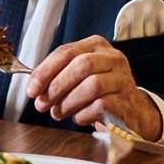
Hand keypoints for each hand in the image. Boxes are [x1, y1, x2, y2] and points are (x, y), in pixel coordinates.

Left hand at [25, 35, 162, 139]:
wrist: (131, 110)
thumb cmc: (99, 92)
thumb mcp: (80, 76)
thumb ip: (59, 75)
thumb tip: (34, 87)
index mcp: (96, 46)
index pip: (67, 52)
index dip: (45, 70)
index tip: (32, 89)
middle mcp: (113, 57)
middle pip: (80, 66)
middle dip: (56, 87)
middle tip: (42, 104)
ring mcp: (122, 79)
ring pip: (91, 86)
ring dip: (68, 103)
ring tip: (58, 113)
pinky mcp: (127, 100)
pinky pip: (100, 106)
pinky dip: (83, 114)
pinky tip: (78, 117)